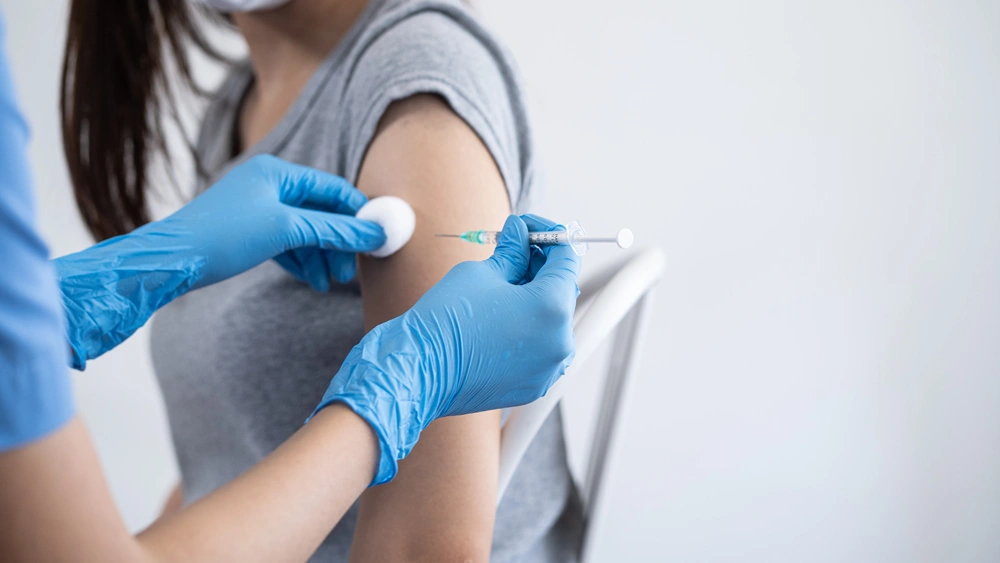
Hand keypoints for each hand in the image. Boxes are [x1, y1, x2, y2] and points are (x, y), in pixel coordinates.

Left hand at [156, 154, 384, 289]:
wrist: (171, 261)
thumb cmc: (223, 236)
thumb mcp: (286, 230)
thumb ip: (334, 230)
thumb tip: (375, 232)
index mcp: (277, 172)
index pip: (332, 188)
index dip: (357, 213)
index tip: (377, 238)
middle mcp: (269, 185)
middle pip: (321, 212)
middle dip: (337, 242)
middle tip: (349, 272)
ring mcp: (259, 208)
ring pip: (305, 231)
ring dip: (320, 256)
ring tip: (328, 283)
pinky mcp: (251, 231)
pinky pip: (288, 242)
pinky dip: (301, 260)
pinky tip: (311, 279)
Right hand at [311, 214, 580, 483]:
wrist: (419, 370)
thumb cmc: (446, 320)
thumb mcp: (482, 272)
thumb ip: (512, 251)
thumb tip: (520, 233)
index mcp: (552, 307)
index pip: (567, 258)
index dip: (548, 235)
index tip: (528, 228)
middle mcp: (560, 340)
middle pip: (563, 290)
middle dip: (541, 267)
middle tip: (512, 252)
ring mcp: (550, 367)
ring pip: (553, 321)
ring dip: (535, 299)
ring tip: (501, 289)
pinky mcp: (535, 384)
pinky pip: (541, 347)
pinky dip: (528, 329)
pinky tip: (500, 318)